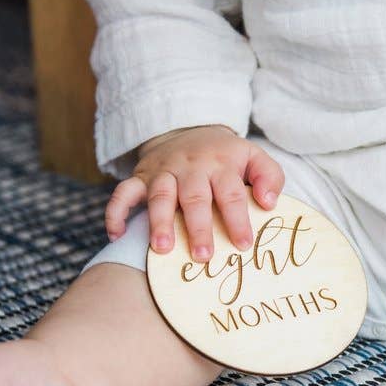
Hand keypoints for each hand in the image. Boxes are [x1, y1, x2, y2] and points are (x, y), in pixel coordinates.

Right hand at [104, 125, 285, 262]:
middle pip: (194, 197)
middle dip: (198, 228)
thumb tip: (269, 203)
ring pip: (159, 195)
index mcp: (221, 164)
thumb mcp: (254, 156)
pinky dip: (116, 212)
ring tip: (162, 249)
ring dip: (159, 222)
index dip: (237, 219)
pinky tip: (117, 236)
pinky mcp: (141, 176)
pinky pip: (123, 192)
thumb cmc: (226, 156)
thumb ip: (270, 176)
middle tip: (203, 257)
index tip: (243, 245)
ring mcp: (163, 171)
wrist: (189, 129)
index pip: (230, 193)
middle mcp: (190, 168)